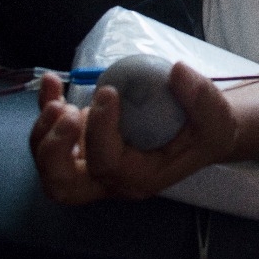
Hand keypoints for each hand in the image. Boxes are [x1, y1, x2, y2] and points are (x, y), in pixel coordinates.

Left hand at [29, 62, 237, 204]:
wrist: (202, 132)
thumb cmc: (207, 129)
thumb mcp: (215, 116)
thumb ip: (201, 97)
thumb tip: (176, 72)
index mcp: (141, 177)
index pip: (108, 164)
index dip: (101, 130)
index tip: (109, 92)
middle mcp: (112, 179)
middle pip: (63, 186)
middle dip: (54, 151)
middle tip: (67, 114)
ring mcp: (94, 165)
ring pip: (50, 168)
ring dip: (44, 133)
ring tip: (57, 99)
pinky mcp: (85, 147)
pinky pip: (52, 137)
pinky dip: (44, 111)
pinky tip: (51, 82)